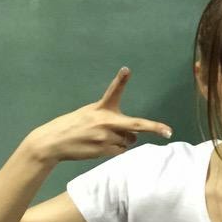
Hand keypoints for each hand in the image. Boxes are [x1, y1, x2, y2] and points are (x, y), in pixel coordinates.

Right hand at [24, 68, 172, 164]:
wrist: (53, 142)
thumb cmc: (73, 125)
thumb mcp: (89, 112)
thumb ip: (110, 117)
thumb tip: (131, 133)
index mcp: (101, 108)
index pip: (113, 91)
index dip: (120, 80)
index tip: (126, 70)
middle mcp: (105, 121)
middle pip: (135, 125)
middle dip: (154, 128)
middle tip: (168, 132)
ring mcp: (105, 137)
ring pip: (128, 141)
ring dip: (124, 140)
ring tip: (106, 138)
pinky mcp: (103, 150)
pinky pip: (120, 151)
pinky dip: (117, 149)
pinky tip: (102, 146)